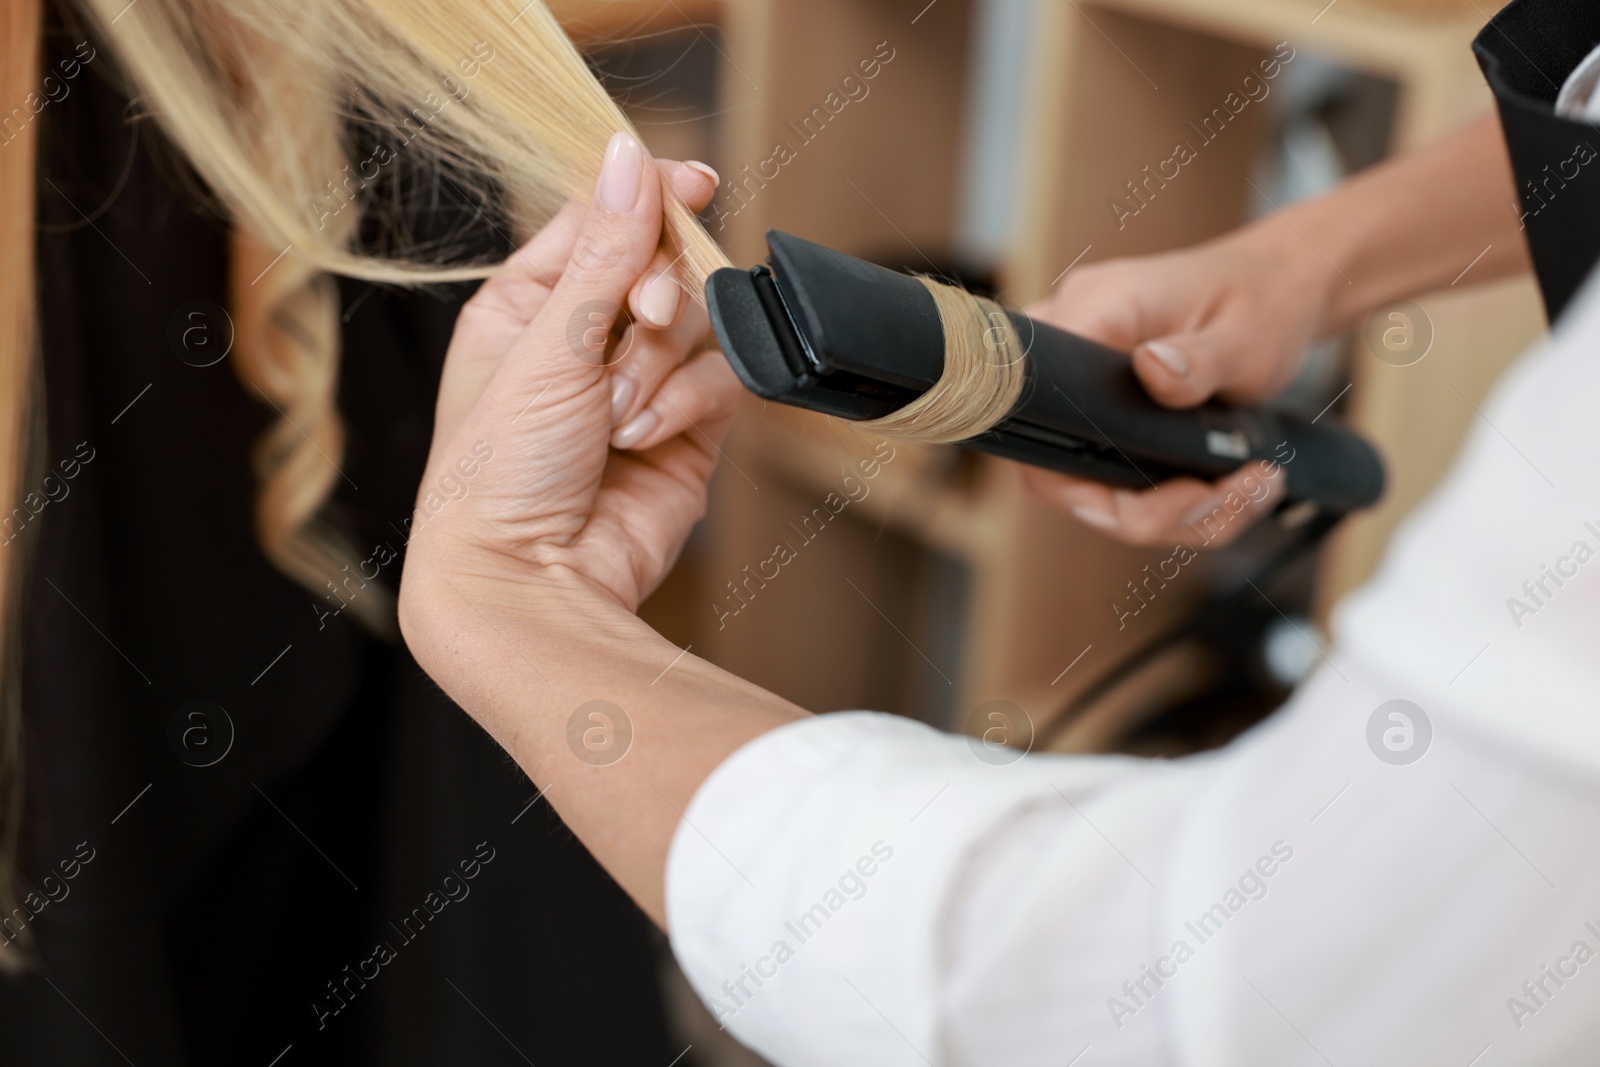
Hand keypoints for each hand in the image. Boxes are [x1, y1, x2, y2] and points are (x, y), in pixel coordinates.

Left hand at [401, 133, 737, 621]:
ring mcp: (639, 386)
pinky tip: (646, 439)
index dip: (648, 197)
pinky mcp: (685, 430)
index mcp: (529, 305)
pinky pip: (717, 383)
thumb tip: (629, 154)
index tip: (695, 182)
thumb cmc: (501, 470)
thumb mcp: (549, 345)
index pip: (601, 220)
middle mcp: (584, 341)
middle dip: (657, 299)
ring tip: (619, 417)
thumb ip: (604, 252)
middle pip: (662, 267)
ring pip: (698, 326)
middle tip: (644, 319)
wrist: (532, 581)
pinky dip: (687, 405)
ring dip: (663, 366)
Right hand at [1022, 221, 1337, 546]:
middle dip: (1142, 511)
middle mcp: (1070, 346)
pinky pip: (1111, 481)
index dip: (1087, 477)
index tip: (1175, 491)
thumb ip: (1200, 358)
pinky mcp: (1100, 415)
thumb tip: (1152, 369)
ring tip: (1244, 493)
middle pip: (1057, 470)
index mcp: (1093, 311)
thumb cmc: (1260, 300)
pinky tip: (1227, 489)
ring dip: (1169, 515)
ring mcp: (1079, 385)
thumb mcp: (1246, 332)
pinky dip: (1170, 505)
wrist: (1275, 290)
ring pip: (1088, 488)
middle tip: (1220, 499)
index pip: (1040, 409)